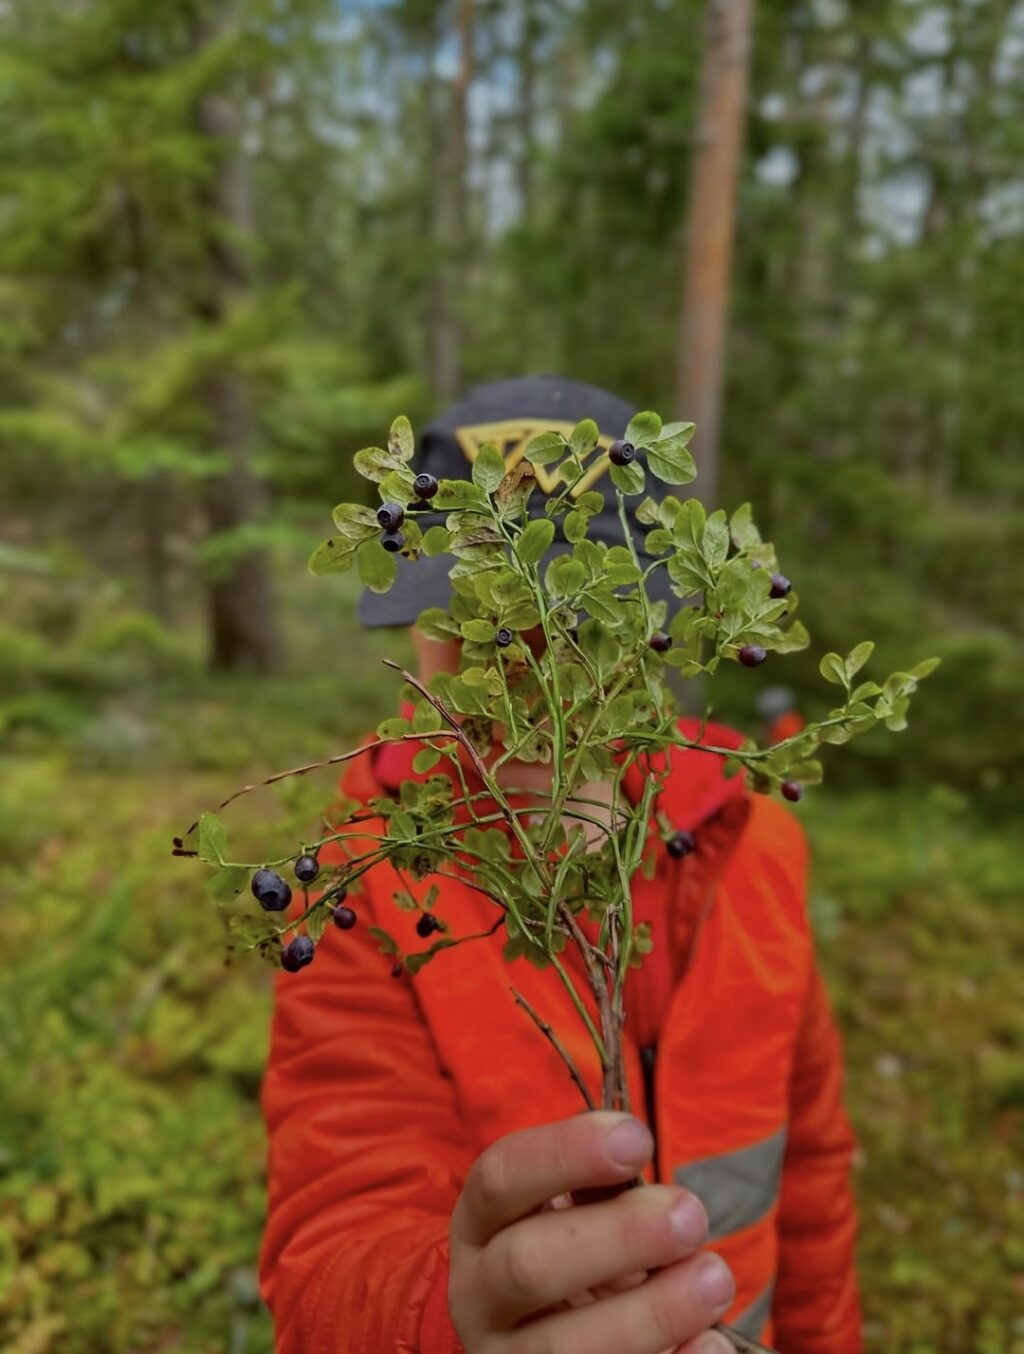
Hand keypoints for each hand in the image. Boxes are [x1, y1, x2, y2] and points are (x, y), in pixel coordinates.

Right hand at [449, 1111, 735, 1353]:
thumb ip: (598, 1185)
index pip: (500, 1177)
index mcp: (480, 1224)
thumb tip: (645, 1167)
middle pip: (528, 1265)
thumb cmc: (573, 1248)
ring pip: (565, 1348)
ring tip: (714, 1277)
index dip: (566, 1152)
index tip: (639, 1137)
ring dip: (651, 1312)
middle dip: (618, 1237)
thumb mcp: (569, 1208)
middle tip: (691, 1215)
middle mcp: (479, 1296)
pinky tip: (711, 1342)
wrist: (542, 1336)